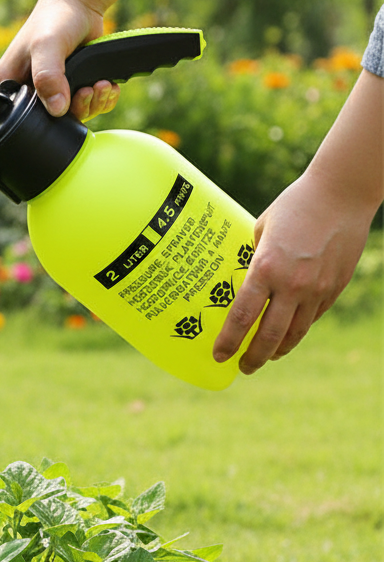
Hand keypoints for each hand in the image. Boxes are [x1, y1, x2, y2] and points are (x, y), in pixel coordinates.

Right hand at [0, 0, 119, 121]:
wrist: (80, 3)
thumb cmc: (54, 19)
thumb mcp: (46, 45)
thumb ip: (48, 76)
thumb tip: (57, 110)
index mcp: (10, 87)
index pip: (17, 121)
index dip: (40, 122)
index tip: (62, 106)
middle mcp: (29, 93)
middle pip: (51, 122)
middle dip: (75, 110)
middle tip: (87, 90)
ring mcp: (53, 93)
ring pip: (73, 117)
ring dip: (92, 104)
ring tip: (100, 85)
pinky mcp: (73, 90)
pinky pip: (90, 108)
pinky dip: (102, 101)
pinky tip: (107, 85)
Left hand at [212, 173, 371, 373]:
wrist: (342, 193)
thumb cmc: (294, 206)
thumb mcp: (261, 230)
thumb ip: (253, 260)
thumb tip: (240, 281)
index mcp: (265, 268)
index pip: (241, 317)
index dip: (228, 342)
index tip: (219, 356)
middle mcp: (291, 284)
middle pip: (268, 336)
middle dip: (253, 358)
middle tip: (242, 368)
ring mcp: (316, 289)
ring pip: (294, 334)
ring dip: (277, 351)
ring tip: (266, 358)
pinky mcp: (334, 288)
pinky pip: (313, 318)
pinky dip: (298, 330)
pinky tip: (288, 335)